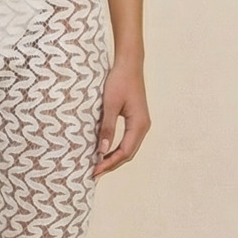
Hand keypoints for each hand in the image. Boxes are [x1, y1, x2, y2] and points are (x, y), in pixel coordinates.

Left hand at [93, 60, 149, 176]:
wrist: (129, 64)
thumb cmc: (119, 81)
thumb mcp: (110, 104)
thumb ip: (107, 127)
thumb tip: (102, 150)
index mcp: (139, 124)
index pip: (124, 152)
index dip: (109, 163)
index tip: (94, 170)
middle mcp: (143, 126)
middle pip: (128, 153)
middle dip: (111, 164)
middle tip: (94, 173)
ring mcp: (141, 123)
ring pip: (128, 148)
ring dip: (114, 158)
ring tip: (98, 166)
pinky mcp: (136, 119)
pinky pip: (127, 140)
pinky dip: (116, 148)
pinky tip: (104, 151)